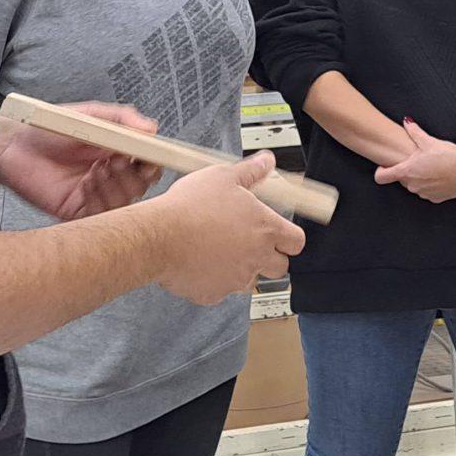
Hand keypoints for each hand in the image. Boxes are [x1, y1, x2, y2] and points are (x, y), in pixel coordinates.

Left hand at [0, 102, 158, 220]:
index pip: (147, 165)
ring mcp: (94, 195)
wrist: (15, 144)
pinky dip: (100, 199)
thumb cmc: (50, 127)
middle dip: (134, 176)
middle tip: (116, 161)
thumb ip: (122, 118)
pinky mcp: (77, 211)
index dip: (153, 163)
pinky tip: (87, 183)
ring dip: (116, 186)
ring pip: (125, 204)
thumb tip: (152, 128)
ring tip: (97, 169)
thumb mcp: (91, 114)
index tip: (150, 157)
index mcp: (116, 153)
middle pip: (140, 187)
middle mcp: (109, 176)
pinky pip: (101, 215)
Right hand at [150, 155, 305, 302]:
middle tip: (249, 243)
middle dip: (269, 257)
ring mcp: (235, 279)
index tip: (281, 235)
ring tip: (217, 249)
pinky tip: (198, 261)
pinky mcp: (213, 294)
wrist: (159, 236)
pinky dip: (212, 279)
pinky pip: (220, 290)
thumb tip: (266, 162)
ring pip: (248, 280)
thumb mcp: (223, 176)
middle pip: (279, 267)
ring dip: (240, 268)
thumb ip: (250, 172)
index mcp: (265, 229)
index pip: (296, 242)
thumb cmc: (189, 208)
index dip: (290, 238)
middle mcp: (255, 257)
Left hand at [375, 121, 455, 203]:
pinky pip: (427, 192)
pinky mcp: (435, 198)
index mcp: (407, 171)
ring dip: (419, 178)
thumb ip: (414, 132)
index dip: (381, 171)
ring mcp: (424, 193)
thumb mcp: (428, 141)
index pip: (381, 177)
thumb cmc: (448, 156)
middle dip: (407, 170)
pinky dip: (430, 185)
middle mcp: (413, 185)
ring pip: (415, 186)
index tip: (385, 166)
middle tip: (418, 161)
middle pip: (402, 179)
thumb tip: (406, 122)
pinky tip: (439, 176)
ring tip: (431, 167)